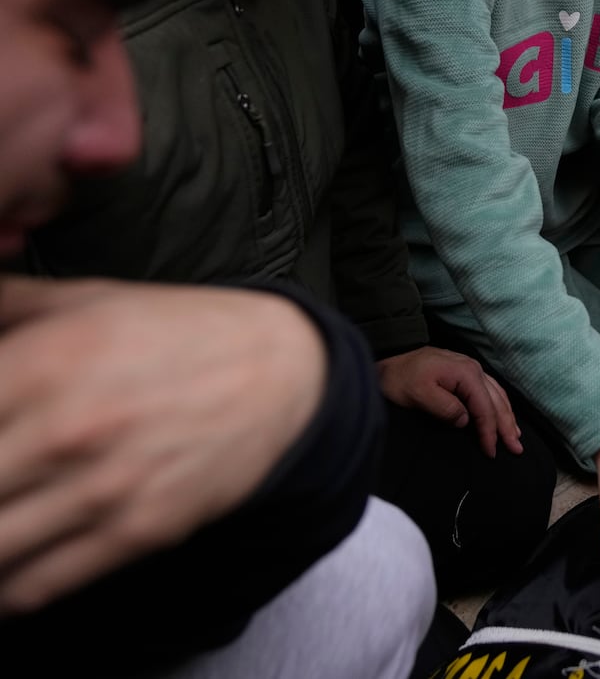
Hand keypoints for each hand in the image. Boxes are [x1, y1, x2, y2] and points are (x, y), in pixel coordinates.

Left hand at [0, 276, 324, 613]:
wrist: (284, 370)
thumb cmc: (179, 332)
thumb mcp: (85, 299)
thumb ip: (3, 307)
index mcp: (42, 362)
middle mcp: (65, 429)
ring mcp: (103, 487)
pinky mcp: (138, 531)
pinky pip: (38, 584)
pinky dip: (8, 589)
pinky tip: (9, 563)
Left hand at [376, 346, 522, 457]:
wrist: (390, 356)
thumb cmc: (402, 377)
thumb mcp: (419, 395)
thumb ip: (445, 408)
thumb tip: (466, 421)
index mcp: (466, 374)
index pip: (484, 408)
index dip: (489, 432)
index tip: (491, 452)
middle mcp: (475, 369)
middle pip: (497, 402)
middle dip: (507, 427)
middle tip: (516, 449)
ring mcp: (472, 369)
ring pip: (498, 395)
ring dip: (507, 416)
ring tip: (515, 435)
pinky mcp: (467, 372)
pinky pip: (492, 389)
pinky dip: (500, 404)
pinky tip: (503, 412)